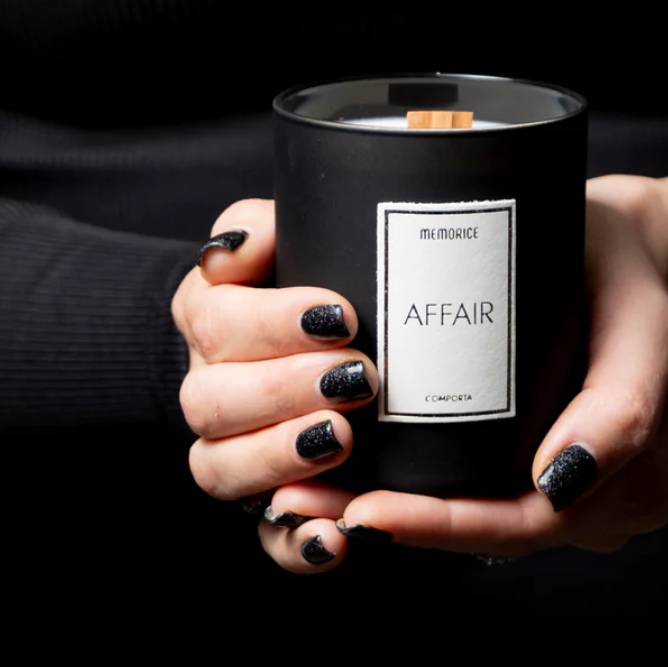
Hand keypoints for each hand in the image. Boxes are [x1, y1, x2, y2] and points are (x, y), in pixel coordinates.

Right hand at [172, 199, 378, 571]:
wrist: (317, 342)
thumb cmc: (304, 281)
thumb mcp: (287, 237)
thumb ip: (256, 228)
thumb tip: (234, 251)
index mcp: (208, 320)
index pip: (215, 322)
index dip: (273, 323)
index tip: (340, 315)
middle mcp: (208, 390)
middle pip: (210, 402)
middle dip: (283, 389)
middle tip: (357, 375)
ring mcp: (232, 450)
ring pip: (221, 470)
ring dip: (280, 457)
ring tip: (344, 437)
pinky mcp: (269, 500)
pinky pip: (266, 536)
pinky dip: (298, 542)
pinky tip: (338, 536)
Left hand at [324, 176, 667, 558]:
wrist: (621, 252)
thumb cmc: (630, 281)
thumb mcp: (644, 329)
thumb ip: (622, 409)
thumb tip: (554, 484)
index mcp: (635, 489)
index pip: (525, 527)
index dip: (442, 527)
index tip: (363, 511)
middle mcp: (595, 501)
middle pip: (486, 531)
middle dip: (396, 523)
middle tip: (301, 502)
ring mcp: (560, 481)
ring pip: (471, 513)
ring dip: (390, 508)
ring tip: (304, 492)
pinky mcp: (528, 451)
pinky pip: (472, 482)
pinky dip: (413, 482)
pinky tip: (348, 467)